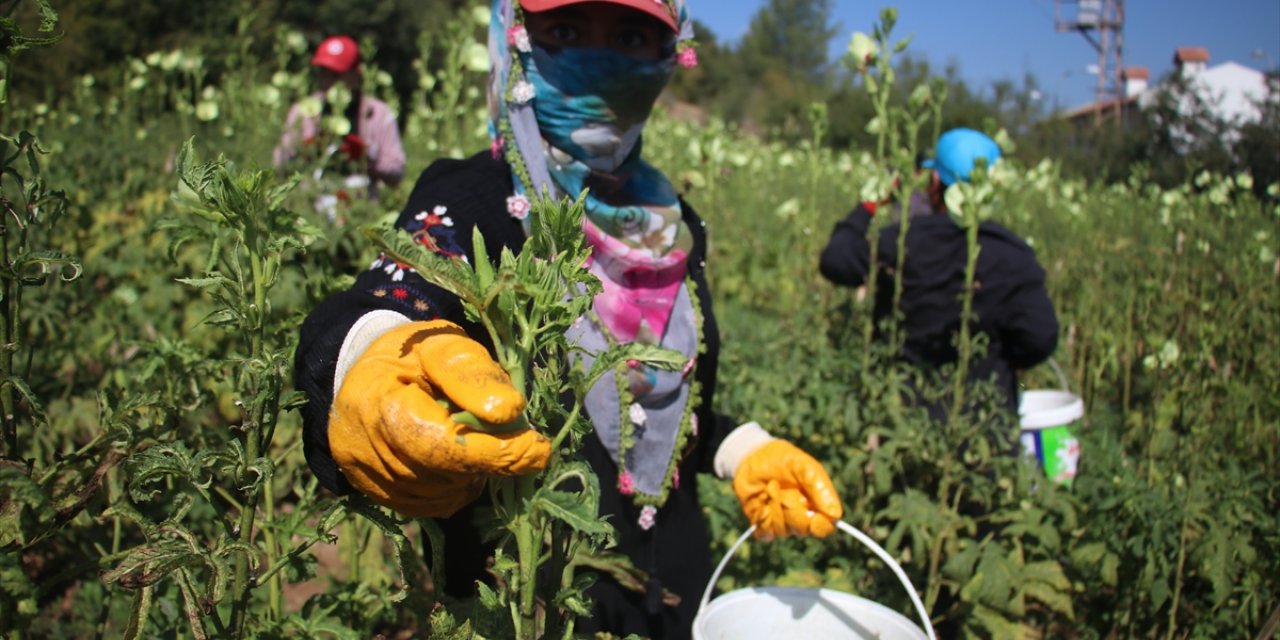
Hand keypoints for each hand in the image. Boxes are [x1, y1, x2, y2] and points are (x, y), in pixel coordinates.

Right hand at [328, 320, 550, 517]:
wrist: (366, 374)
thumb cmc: (410, 354)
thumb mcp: (441, 344)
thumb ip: (472, 373)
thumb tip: (510, 412)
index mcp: (378, 405)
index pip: (443, 444)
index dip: (495, 451)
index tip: (538, 448)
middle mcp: (364, 451)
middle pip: (445, 472)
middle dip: (491, 458)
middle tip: (519, 439)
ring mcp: (368, 480)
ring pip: (444, 493)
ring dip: (475, 472)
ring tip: (478, 439)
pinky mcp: (378, 497)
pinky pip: (434, 505)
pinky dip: (458, 486)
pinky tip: (458, 460)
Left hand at [733, 440, 842, 539]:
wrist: (753, 456)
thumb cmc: (783, 460)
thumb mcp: (805, 466)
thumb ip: (820, 488)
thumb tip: (835, 514)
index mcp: (816, 505)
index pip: (825, 527)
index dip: (821, 525)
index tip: (814, 516)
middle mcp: (801, 518)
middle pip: (804, 530)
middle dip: (792, 508)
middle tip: (785, 490)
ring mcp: (781, 523)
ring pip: (783, 530)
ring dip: (775, 506)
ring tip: (771, 487)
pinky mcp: (763, 526)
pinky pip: (765, 533)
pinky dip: (762, 516)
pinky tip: (760, 501)